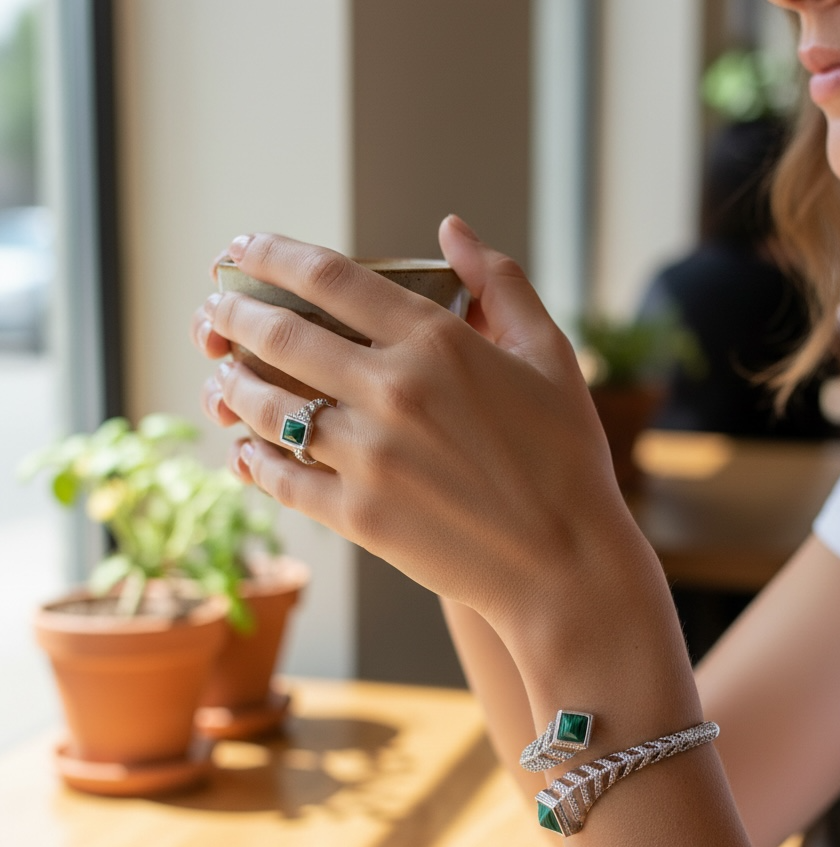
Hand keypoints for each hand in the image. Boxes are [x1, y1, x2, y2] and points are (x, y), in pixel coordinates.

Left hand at [192, 217, 636, 635]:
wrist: (566, 563)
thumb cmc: (568, 458)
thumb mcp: (551, 357)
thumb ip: (502, 283)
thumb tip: (452, 228)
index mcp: (438, 342)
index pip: (329, 278)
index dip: (271, 255)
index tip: (240, 251)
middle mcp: (394, 391)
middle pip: (282, 336)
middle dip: (232, 314)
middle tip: (211, 310)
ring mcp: (370, 457)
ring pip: (270, 407)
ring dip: (231, 384)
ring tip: (218, 376)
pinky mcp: (358, 516)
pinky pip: (282, 478)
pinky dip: (253, 459)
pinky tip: (242, 449)